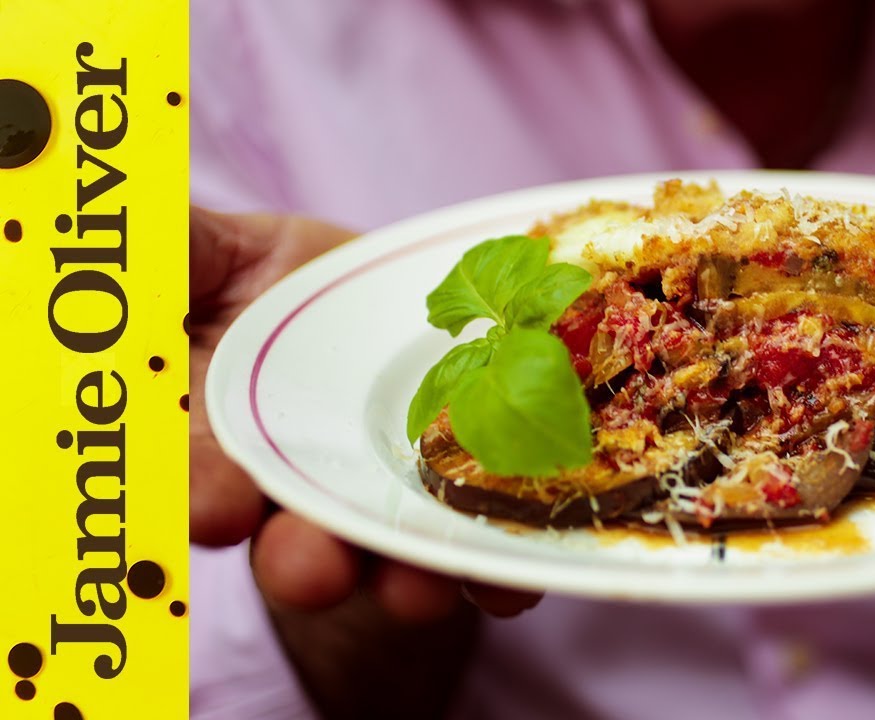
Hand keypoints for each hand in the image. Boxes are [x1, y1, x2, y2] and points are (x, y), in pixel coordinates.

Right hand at [190, 208, 539, 717]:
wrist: (392, 304)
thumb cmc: (283, 284)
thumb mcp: (220, 254)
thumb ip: (176, 253)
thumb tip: (115, 243)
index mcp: (215, 438)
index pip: (195, 472)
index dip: (199, 491)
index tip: (214, 508)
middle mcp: (296, 491)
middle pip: (288, 539)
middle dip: (300, 559)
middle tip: (312, 570)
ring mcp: (381, 506)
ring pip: (386, 556)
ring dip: (402, 581)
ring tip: (419, 589)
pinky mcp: (460, 506)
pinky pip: (478, 547)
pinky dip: (495, 570)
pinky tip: (509, 582)